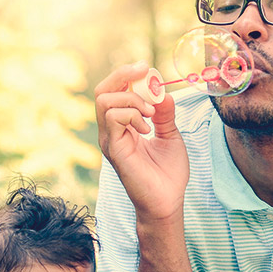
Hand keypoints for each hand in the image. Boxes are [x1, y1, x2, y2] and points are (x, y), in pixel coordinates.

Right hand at [94, 63, 187, 220]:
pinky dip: (132, 114)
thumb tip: (162, 92)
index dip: (127, 75)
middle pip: (102, 90)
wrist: (167, 202)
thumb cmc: (168, 174)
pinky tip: (147, 128)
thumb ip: (164, 114)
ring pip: (105, 100)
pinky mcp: (113, 149)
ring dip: (131, 98)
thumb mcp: (170, 135)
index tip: (148, 69)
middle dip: (123, 75)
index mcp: (122, 126)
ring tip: (150, 114)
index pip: (114, 91)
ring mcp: (110, 139)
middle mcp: (111, 131)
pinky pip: (113, 118)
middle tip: (145, 72)